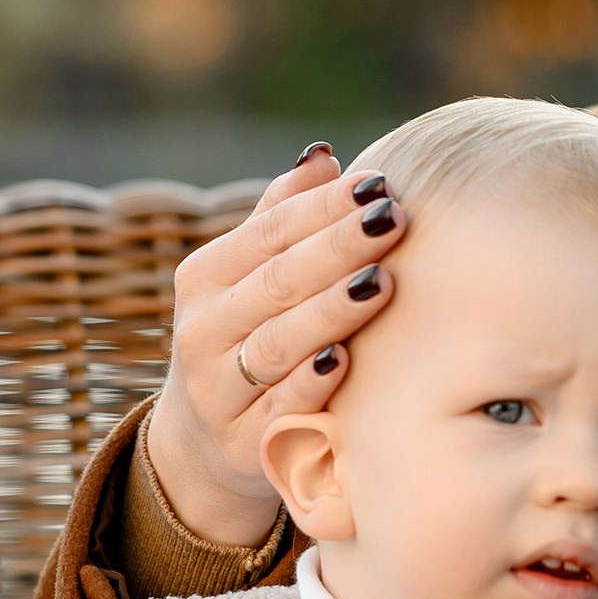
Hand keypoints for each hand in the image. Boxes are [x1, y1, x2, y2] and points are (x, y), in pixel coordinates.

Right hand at [146, 145, 407, 544]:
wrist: (205, 442)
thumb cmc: (247, 337)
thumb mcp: (248, 279)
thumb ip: (281, 218)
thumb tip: (323, 156)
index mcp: (204, 278)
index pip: (268, 232)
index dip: (323, 208)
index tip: (378, 185)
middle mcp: (203, 330)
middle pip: (277, 282)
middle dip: (338, 248)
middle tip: (394, 219)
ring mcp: (219, 389)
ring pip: (277, 343)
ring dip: (331, 311)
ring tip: (381, 282)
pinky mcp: (243, 442)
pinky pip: (281, 408)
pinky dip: (310, 385)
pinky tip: (344, 359)